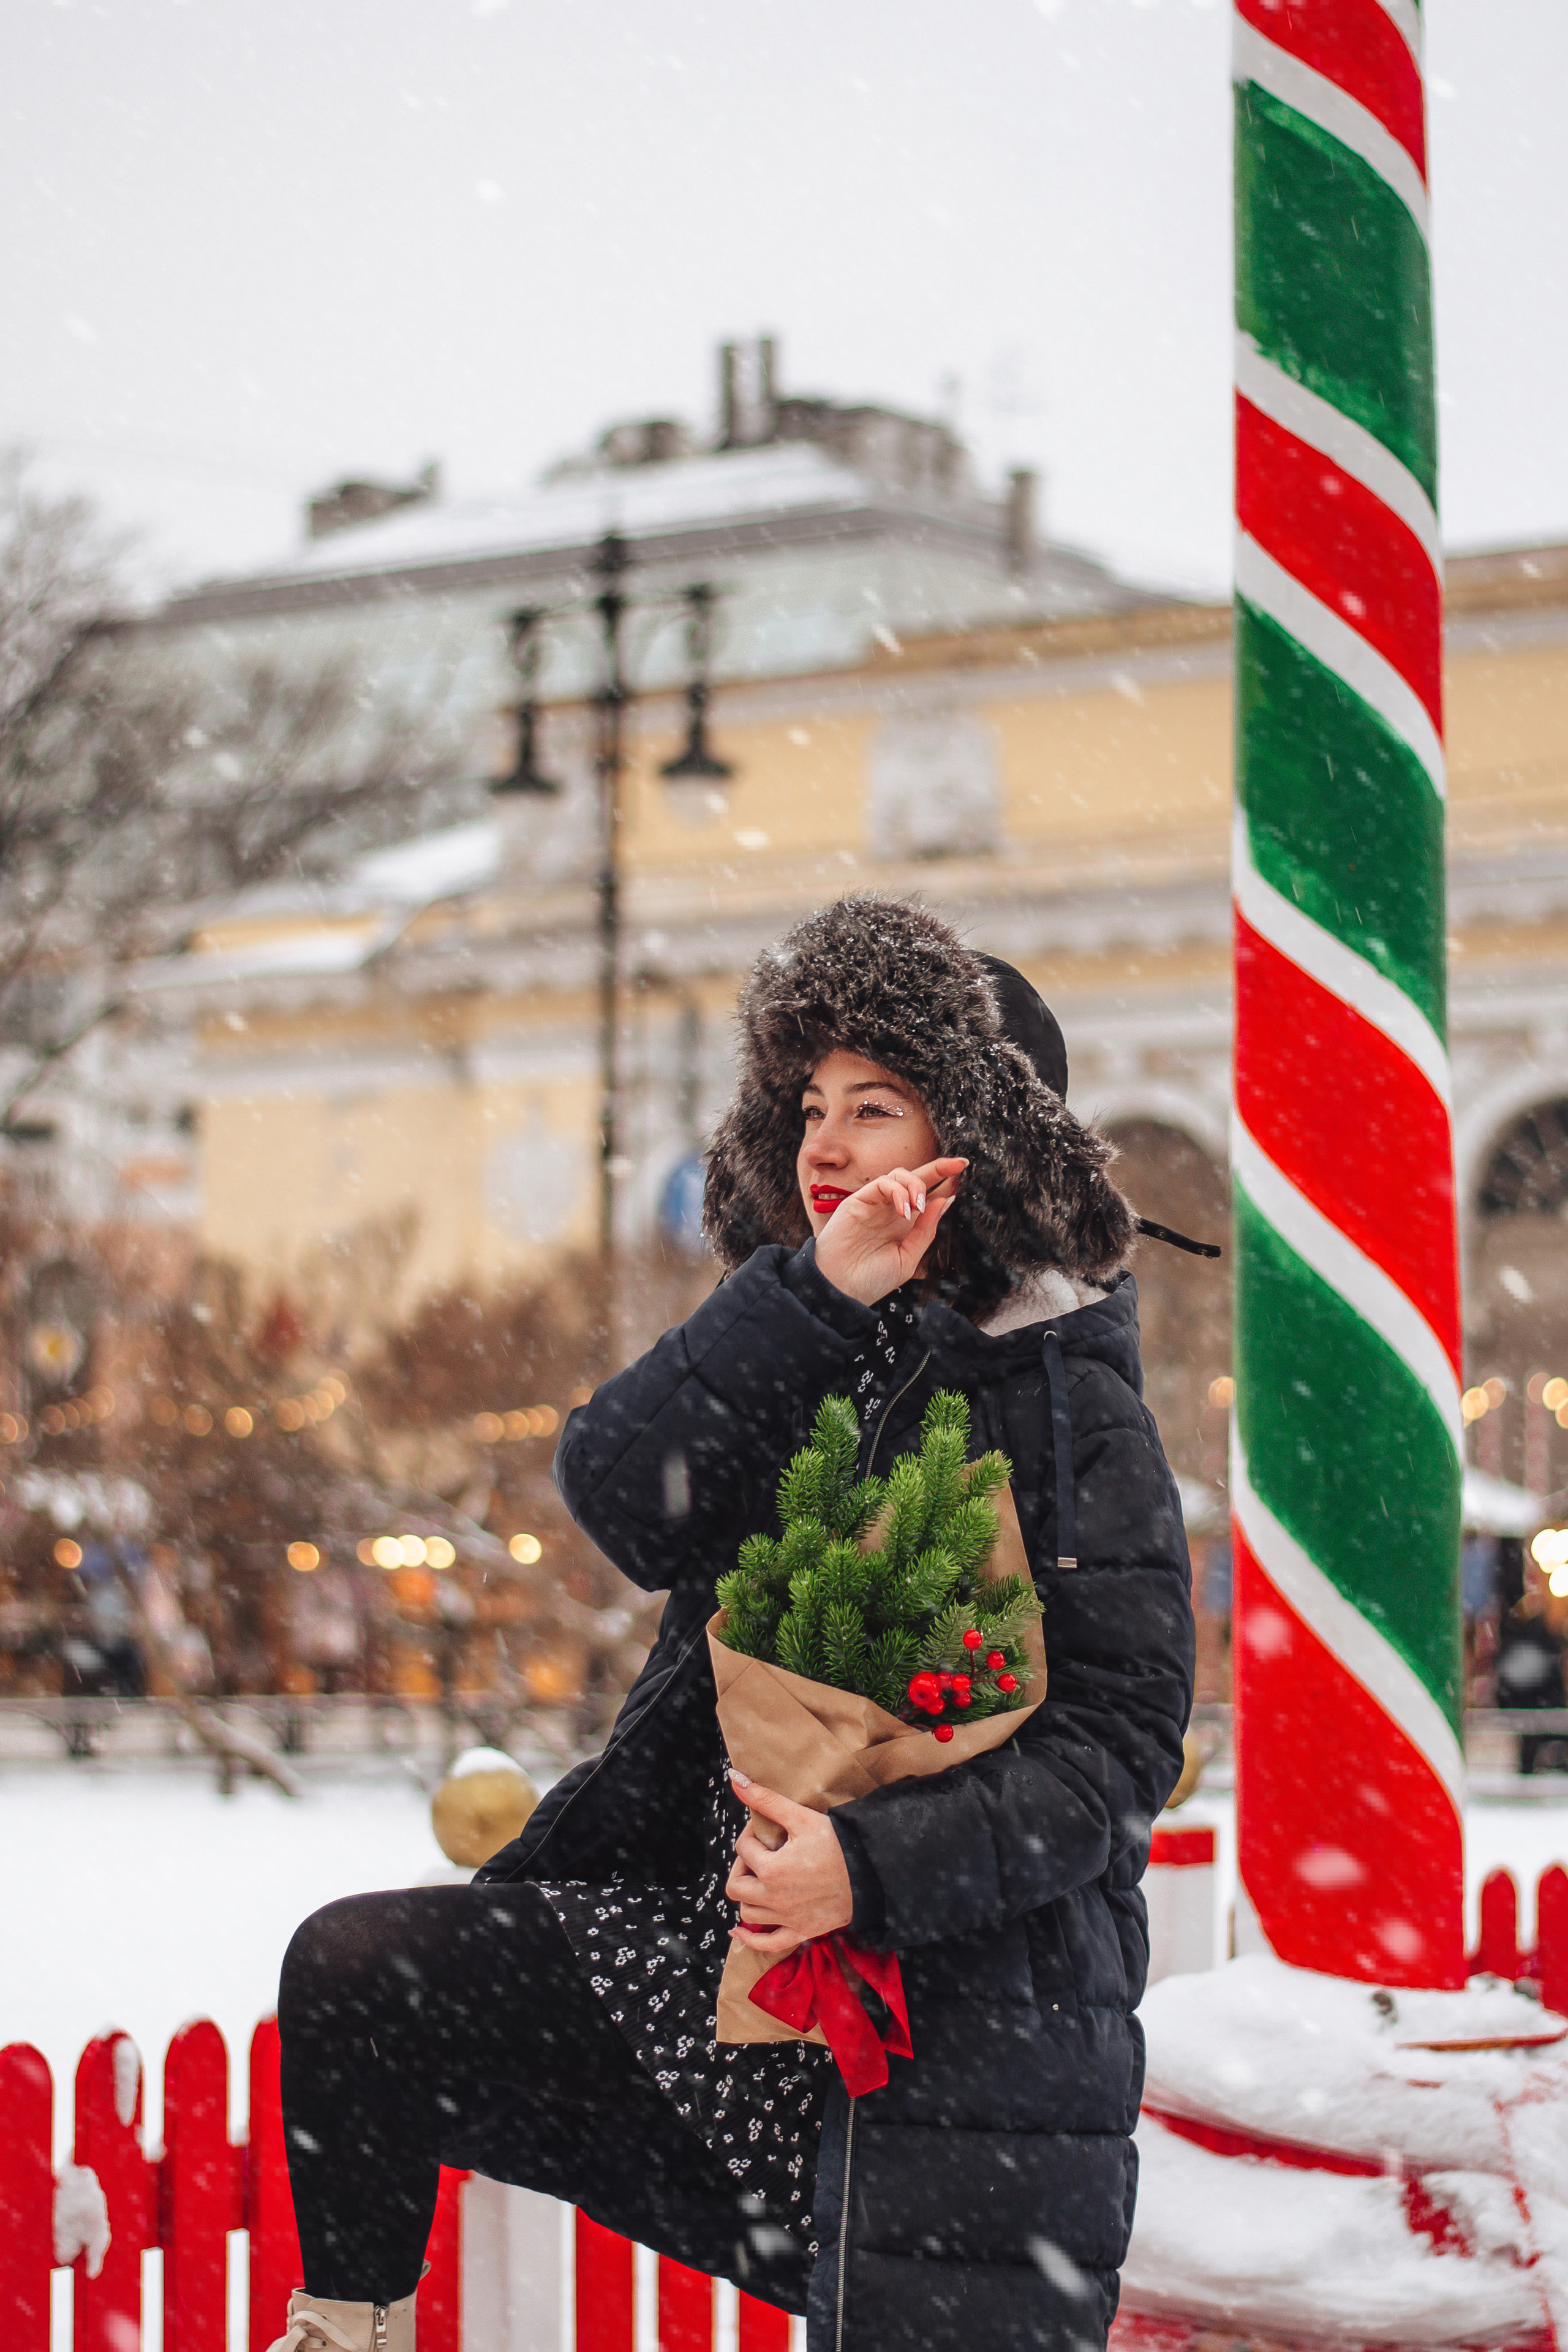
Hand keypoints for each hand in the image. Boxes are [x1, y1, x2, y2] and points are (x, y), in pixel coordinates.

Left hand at [724, 1774, 854, 1958]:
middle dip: (742, 1866)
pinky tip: (738, 1931)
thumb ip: (766, 1799)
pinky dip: (750, 1939)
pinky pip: (767, 1943)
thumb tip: (734, 1778)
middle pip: (736, 1885)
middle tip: (758, 1854)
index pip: (743, 1848)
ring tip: (760, 1878)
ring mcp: (786, 1918)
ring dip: (748, 1895)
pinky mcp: (800, 1932)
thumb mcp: (802, 1817)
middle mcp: (773, 1897)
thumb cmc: (838, 1844)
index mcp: (771, 1869)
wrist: (870, 1875)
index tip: (765, 1829)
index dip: (750, 1834)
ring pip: (747, 1913)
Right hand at [813, 1157, 967, 1306]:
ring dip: (916, 1184)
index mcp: (905, 1225)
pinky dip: (897, 1191)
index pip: (928, 1196)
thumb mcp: (908, 1257)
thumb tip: (945, 1201)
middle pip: (916, 1178)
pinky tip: (904, 1210)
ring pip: (899, 1175)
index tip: (963, 1176)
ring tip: (920, 1206)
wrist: (841, 1290)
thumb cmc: (872, 1279)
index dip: (946, 1185)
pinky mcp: (858, 1201)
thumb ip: (926, 1230)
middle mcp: (891, 1210)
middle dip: (939, 1168)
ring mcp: (875, 1204)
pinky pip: (881, 1183)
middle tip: (958, 1165)